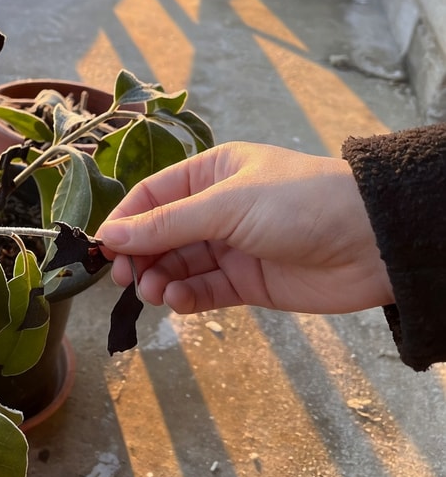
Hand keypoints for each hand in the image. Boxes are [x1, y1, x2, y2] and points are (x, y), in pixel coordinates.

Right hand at [96, 142, 393, 313]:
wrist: (372, 243)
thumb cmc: (300, 204)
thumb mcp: (226, 206)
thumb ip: (166, 224)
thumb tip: (110, 236)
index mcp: (211, 174)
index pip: (152, 197)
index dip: (125, 222)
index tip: (103, 249)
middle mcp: (217, 209)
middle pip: (161, 235)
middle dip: (140, 256)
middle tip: (125, 278)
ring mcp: (232, 247)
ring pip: (179, 266)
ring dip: (160, 279)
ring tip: (154, 292)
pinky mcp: (247, 283)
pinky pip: (204, 290)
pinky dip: (186, 298)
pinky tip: (178, 302)